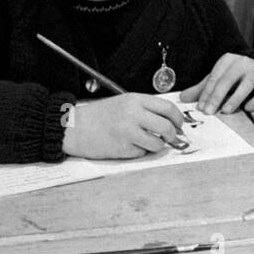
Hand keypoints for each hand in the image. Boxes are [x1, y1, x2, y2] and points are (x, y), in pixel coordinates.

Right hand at [61, 94, 184, 158]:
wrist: (75, 127)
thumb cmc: (100, 116)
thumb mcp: (124, 102)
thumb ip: (145, 109)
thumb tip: (169, 120)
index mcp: (135, 100)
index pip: (167, 108)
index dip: (178, 118)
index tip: (179, 124)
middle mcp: (133, 114)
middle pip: (166, 127)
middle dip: (172, 135)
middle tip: (170, 137)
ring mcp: (128, 132)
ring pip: (157, 143)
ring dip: (157, 145)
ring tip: (149, 142)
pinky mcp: (122, 148)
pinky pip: (142, 153)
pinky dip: (140, 151)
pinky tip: (129, 145)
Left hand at [181, 53, 253, 114]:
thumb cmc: (235, 75)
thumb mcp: (218, 78)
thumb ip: (202, 89)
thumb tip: (182, 99)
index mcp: (227, 60)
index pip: (214, 78)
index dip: (206, 93)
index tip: (201, 107)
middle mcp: (242, 62)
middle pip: (227, 80)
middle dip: (217, 97)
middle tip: (209, 112)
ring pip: (245, 85)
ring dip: (235, 99)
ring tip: (226, 111)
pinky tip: (248, 108)